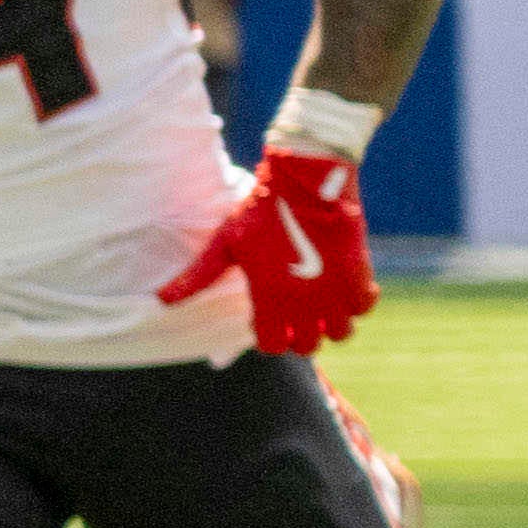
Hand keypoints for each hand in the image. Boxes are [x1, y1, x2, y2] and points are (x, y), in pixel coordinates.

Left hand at [159, 138, 377, 353]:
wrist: (304, 180)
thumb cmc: (258, 211)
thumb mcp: (224, 244)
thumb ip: (196, 277)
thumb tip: (162, 300)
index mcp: (268, 297)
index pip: (272, 346)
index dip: (269, 339)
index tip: (268, 324)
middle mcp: (303, 301)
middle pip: (308, 347)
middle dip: (301, 338)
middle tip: (296, 318)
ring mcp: (334, 289)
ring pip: (341, 333)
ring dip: (332, 325)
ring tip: (322, 306)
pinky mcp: (358, 272)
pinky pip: (366, 305)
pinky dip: (359, 302)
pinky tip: (345, 288)